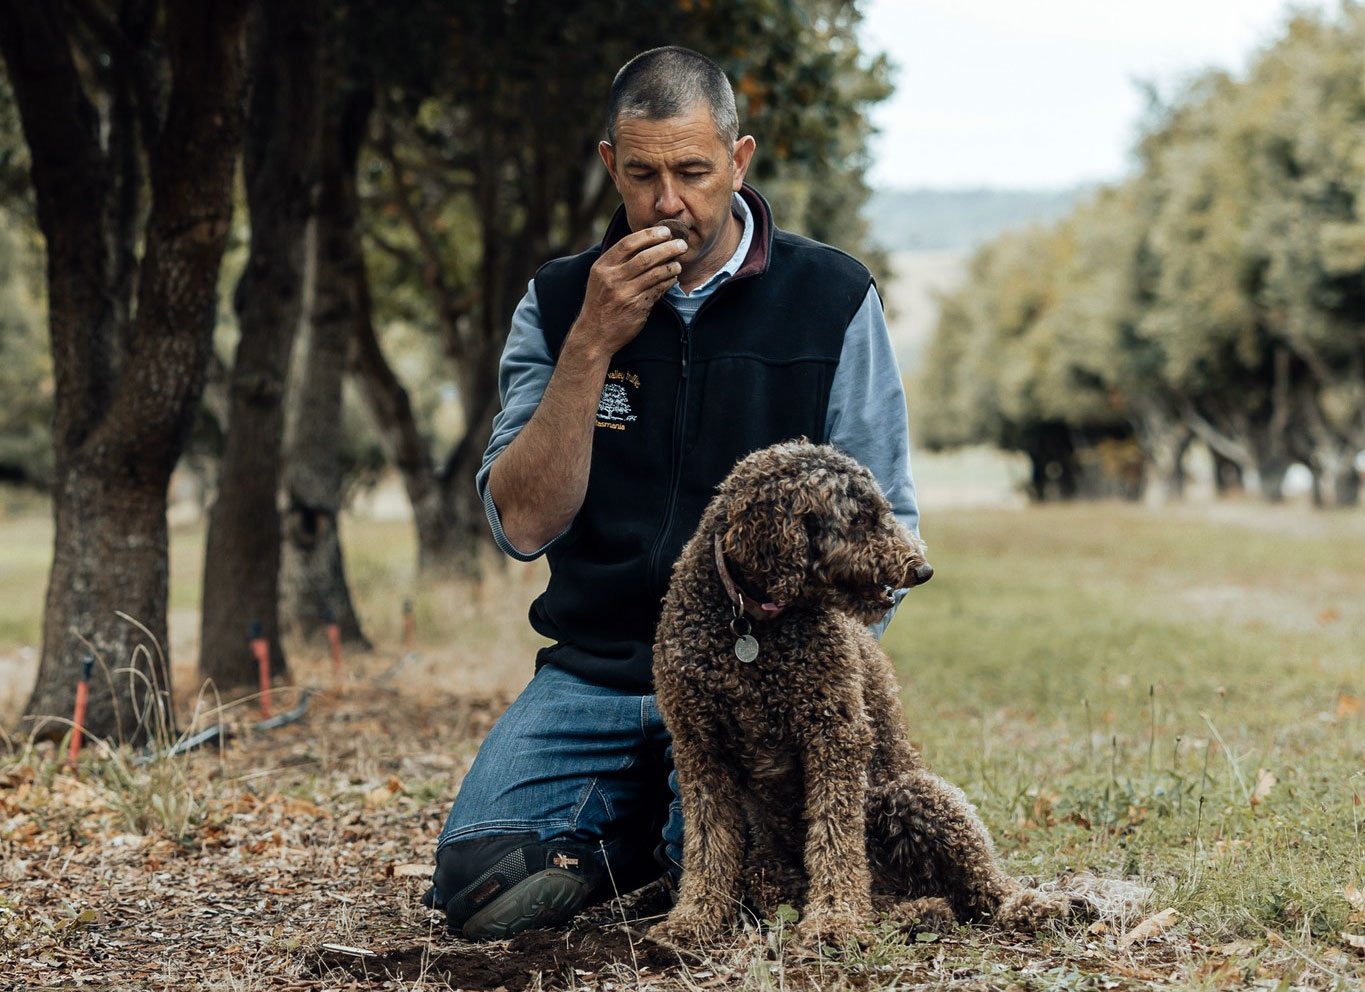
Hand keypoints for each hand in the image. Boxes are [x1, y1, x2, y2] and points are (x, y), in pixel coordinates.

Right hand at [571, 226, 686, 357]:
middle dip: (666, 248)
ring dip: (670, 266)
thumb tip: (645, 243)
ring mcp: (624, 294)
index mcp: (602, 267)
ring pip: (654, 273)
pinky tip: (673, 278)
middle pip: (644, 257)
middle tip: (681, 244)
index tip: (665, 231)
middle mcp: (612, 279)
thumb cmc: (600, 303)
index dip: (649, 235)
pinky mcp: (636, 307)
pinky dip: (668, 282)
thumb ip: (617, 262)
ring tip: (679, 263)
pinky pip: (658, 290)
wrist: (594, 334)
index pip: (627, 244)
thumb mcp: (600, 279)